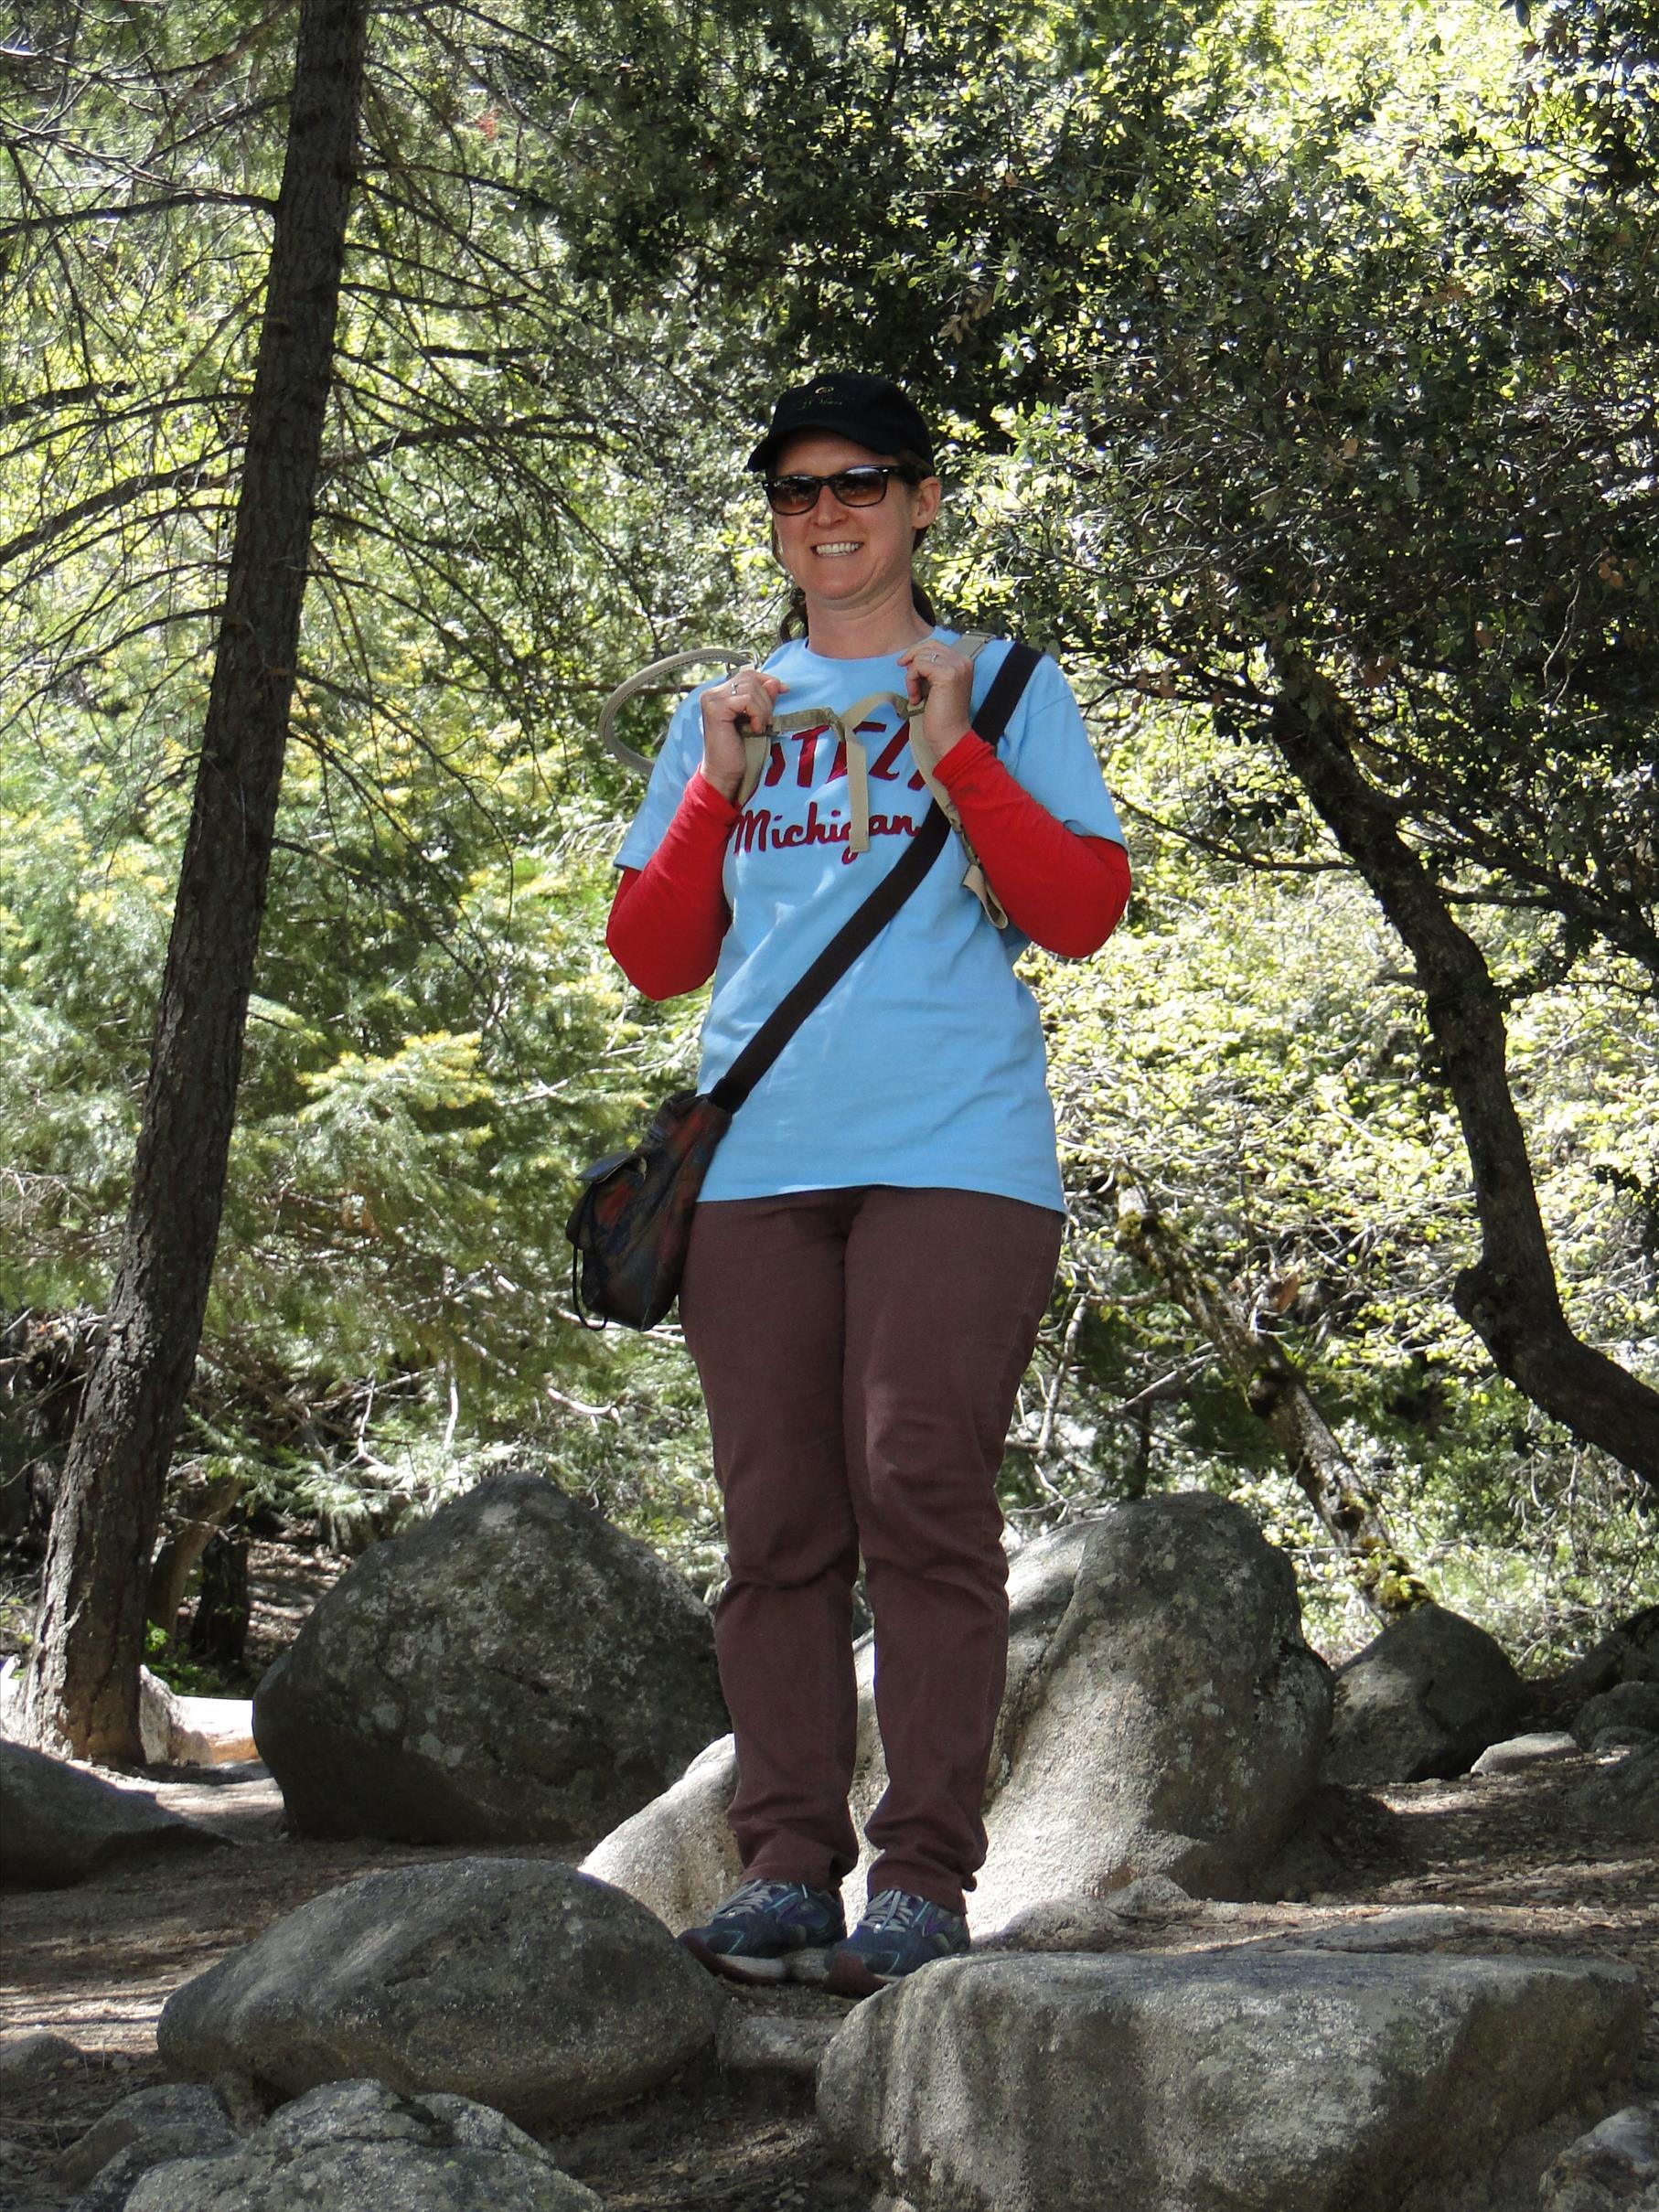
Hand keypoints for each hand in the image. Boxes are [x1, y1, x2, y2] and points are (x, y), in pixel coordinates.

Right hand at [700, 669, 783, 801]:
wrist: (725, 773)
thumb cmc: (740, 749)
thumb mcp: (757, 718)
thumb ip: (764, 699)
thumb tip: (775, 683)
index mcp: (720, 693)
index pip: (747, 674)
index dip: (767, 681)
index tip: (784, 690)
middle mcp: (712, 693)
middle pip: (750, 679)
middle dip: (766, 700)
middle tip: (766, 722)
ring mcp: (711, 700)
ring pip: (750, 688)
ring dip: (762, 709)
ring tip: (759, 727)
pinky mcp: (715, 709)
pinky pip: (746, 700)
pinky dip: (757, 714)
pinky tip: (754, 729)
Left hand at [897, 638, 973, 762]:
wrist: (950, 736)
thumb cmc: (943, 716)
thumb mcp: (938, 685)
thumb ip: (932, 667)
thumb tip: (911, 655)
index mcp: (964, 662)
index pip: (935, 644)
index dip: (917, 655)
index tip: (905, 667)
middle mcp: (963, 660)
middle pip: (927, 646)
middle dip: (913, 664)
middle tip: (912, 686)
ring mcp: (956, 666)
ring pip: (920, 657)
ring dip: (911, 676)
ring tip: (916, 695)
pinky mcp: (946, 674)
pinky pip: (918, 666)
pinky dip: (911, 681)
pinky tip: (916, 698)